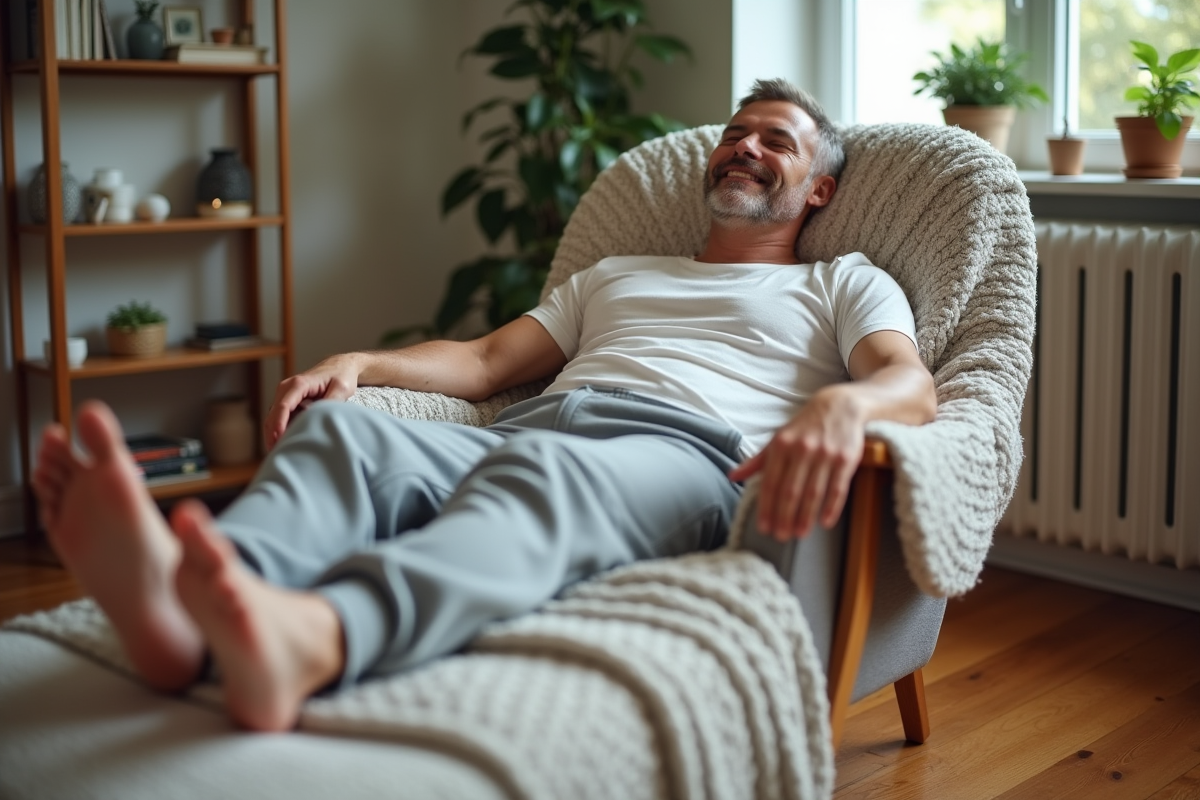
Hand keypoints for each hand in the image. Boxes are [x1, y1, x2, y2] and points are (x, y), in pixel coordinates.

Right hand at [263, 354, 362, 449]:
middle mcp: (287, 388)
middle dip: (273, 435)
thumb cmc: (341, 376)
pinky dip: (280, 431)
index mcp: (298, 384)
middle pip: (273, 415)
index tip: (279, 442)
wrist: (340, 366)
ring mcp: (285, 394)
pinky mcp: (288, 401)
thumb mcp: (342, 388)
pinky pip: (279, 418)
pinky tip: (288, 444)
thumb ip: (330, 402)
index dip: (279, 426)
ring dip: (275, 435)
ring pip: (273, 418)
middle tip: (279, 456)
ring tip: (283, 454)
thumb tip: (318, 418)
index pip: (283, 407)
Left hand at [728, 385, 864, 540]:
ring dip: (805, 516)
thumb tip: (732, 476)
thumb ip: (757, 461)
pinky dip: (831, 507)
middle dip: (784, 516)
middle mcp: (802, 450)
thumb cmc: (805, 426)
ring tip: (799, 534)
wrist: (839, 406)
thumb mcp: (778, 439)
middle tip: (780, 537)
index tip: (763, 528)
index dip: (766, 507)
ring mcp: (825, 454)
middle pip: (791, 490)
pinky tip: (825, 522)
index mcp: (782, 445)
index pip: (771, 482)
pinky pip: (838, 488)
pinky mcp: (846, 459)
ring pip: (813, 492)